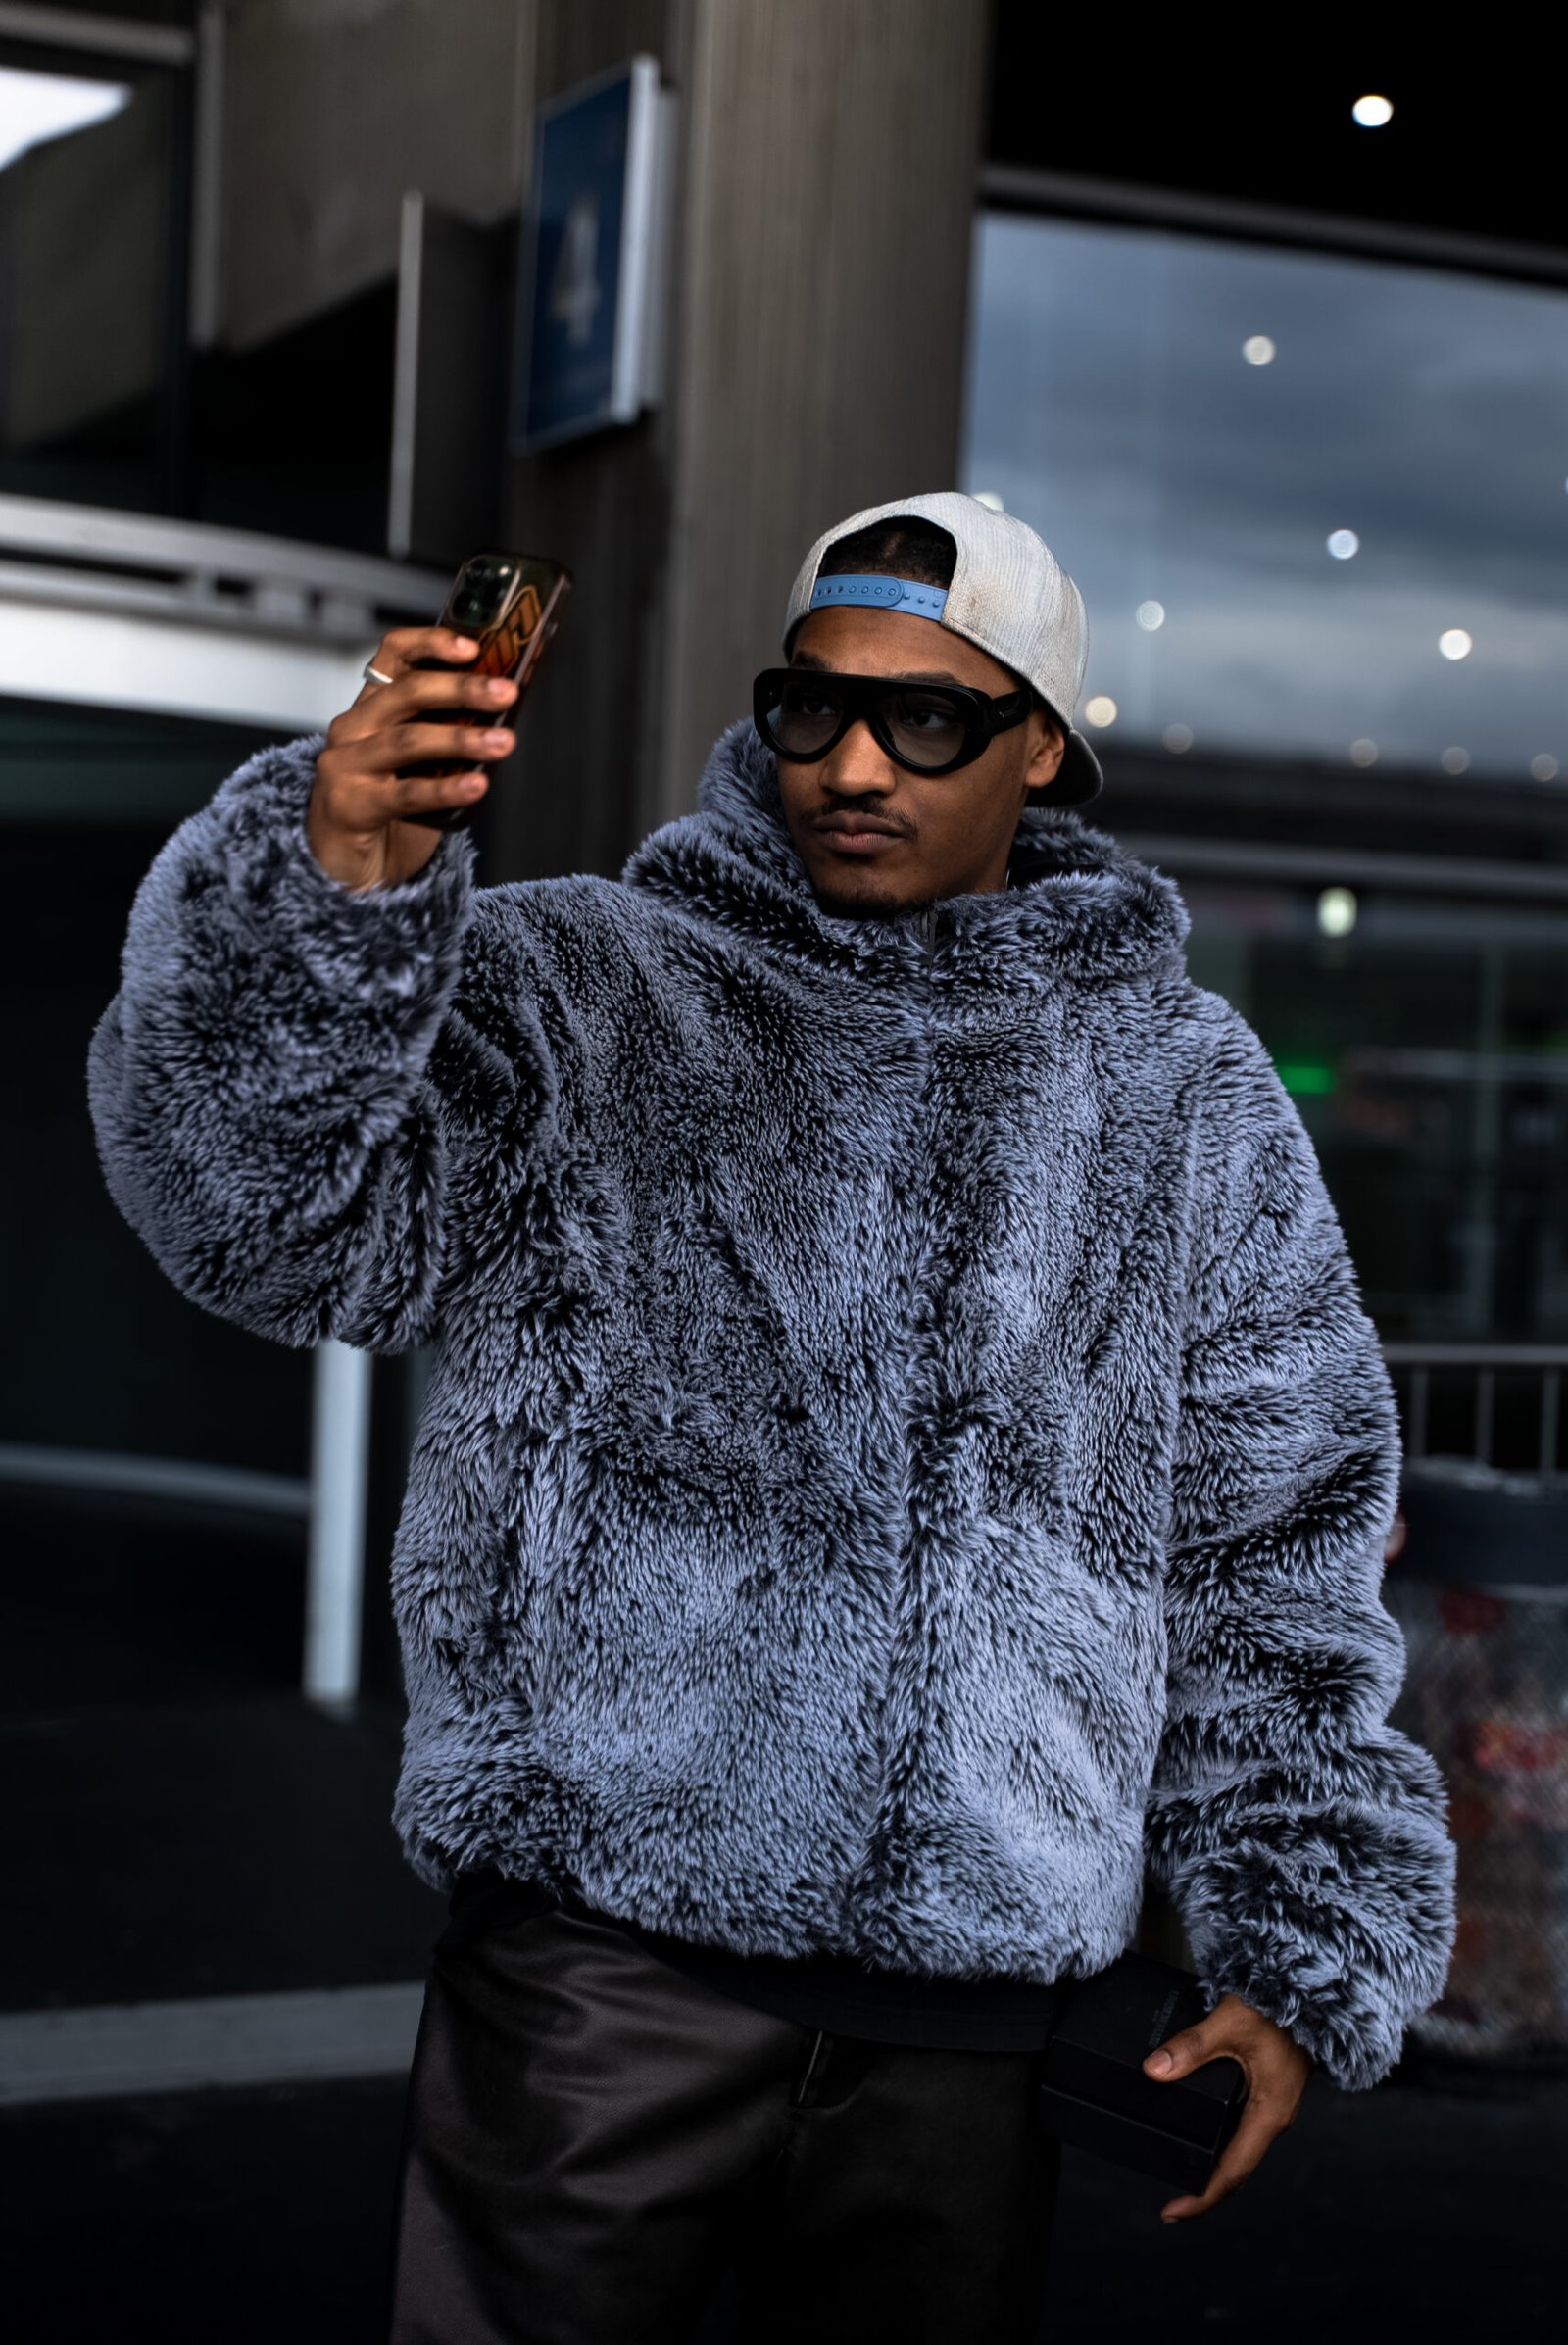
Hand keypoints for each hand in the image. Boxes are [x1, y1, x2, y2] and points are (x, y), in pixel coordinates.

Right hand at [307, 627, 519, 890]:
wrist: (345, 864)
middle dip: (461, 689)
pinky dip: (445, 789)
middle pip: (407, 692)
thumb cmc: (387, 807)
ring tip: (502, 742)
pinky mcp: (350, 804)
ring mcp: (347, 764)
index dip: (431, 643)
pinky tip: (476, 786)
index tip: (473, 646)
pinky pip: (406, 793)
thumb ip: (446, 734)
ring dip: (461, 739)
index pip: (395, 655)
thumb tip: (503, 715)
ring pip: (408, 740)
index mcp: (372, 707)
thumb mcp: (417, 761)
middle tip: (504, 692)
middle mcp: (353, 727)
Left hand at [1142, 1992, 1311, 2222]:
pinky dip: (1222, 2141)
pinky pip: (1244, 2128)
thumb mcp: (1229, 2024)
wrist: (1312, 1992)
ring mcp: (1273, 2105)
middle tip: (1172, 2202)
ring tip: (1181, 2171)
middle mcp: (1273, 2117)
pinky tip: (1203, 2134)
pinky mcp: (1269, 2090)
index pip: (1232, 2172)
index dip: (1201, 2198)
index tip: (1172, 2212)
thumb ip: (1191, 2048)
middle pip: (1237, 2168)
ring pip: (1241, 2149)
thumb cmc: (1276, 2008)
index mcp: (1268, 2114)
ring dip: (1214, 2165)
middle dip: (1205, 2188)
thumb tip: (1154, 2070)